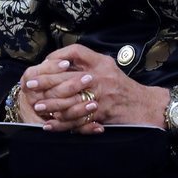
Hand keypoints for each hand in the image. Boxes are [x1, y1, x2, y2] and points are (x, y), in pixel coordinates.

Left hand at [20, 44, 167, 134]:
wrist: (147, 106)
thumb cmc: (124, 87)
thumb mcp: (109, 67)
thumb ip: (88, 62)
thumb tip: (61, 61)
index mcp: (101, 63)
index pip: (75, 52)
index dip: (56, 57)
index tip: (43, 65)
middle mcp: (100, 77)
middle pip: (67, 76)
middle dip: (46, 82)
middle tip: (30, 85)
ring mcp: (100, 96)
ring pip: (69, 100)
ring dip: (51, 105)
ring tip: (37, 106)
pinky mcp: (101, 114)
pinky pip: (77, 119)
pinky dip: (62, 124)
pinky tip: (50, 125)